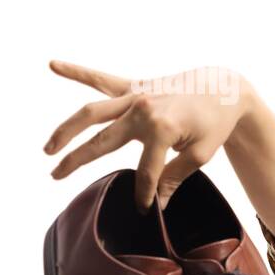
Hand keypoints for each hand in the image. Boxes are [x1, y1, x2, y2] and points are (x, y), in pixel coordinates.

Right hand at [44, 60, 255, 211]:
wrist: (225, 89)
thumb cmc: (216, 122)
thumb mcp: (202, 154)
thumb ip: (174, 175)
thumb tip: (157, 201)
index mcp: (161, 128)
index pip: (146, 170)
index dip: (145, 192)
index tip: (145, 208)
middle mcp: (142, 110)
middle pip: (103, 141)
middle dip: (77, 160)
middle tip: (56, 175)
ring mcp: (136, 96)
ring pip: (92, 112)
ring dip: (67, 129)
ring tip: (49, 148)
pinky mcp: (136, 86)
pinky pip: (103, 79)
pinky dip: (78, 71)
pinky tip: (54, 65)